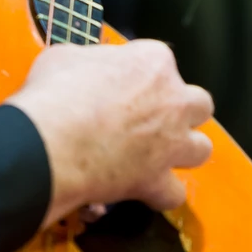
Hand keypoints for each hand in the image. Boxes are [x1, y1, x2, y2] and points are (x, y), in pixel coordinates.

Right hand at [7, 39, 213, 223]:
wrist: (50, 143)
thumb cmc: (54, 94)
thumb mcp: (65, 57)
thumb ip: (89, 62)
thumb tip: (86, 71)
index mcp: (152, 62)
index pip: (159, 62)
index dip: (140, 75)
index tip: (120, 86)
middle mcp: (173, 100)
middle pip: (199, 104)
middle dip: (180, 111)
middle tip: (150, 119)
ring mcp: (171, 142)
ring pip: (202, 148)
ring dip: (183, 152)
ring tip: (157, 156)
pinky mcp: (158, 180)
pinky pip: (174, 193)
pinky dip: (160, 193)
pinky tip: (143, 191)